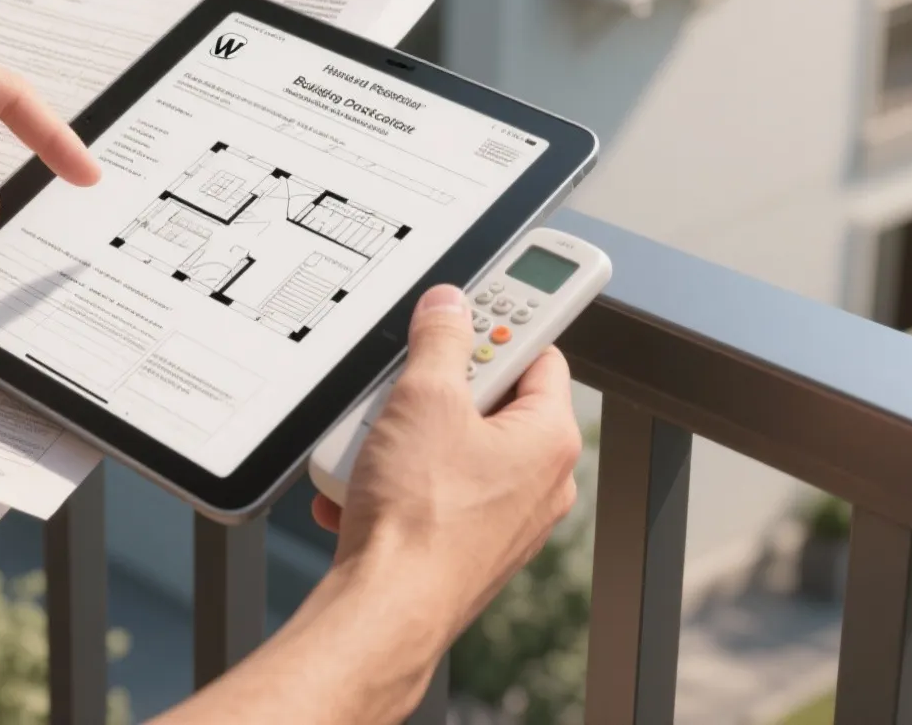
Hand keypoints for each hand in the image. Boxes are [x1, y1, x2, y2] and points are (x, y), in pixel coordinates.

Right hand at [312, 285, 582, 639]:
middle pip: (488, 398)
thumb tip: (449, 308)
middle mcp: (538, 480)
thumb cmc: (420, 521)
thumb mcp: (424, 398)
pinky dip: (392, 478)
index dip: (499, 322)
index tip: (475, 302)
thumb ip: (440, 341)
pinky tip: (362, 482)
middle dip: (435, 385)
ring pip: (449, 444)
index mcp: (549, 438)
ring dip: (404, 432)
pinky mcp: (461, 543)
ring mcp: (500, 516)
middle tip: (407, 380)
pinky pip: (427, 487)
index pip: (539, 352)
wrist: (384, 609)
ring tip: (375, 441)